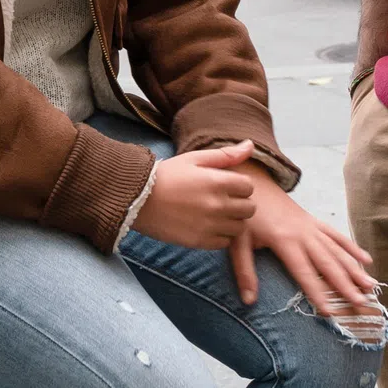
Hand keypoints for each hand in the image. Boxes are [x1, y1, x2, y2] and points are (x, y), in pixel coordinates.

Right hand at [133, 143, 259, 250]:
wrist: (136, 199)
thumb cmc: (166, 175)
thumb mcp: (194, 159)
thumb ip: (225, 155)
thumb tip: (251, 145)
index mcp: (217, 181)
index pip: (249, 187)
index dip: (239, 185)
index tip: (227, 186)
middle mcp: (217, 204)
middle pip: (249, 209)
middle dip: (240, 203)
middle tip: (223, 201)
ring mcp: (209, 225)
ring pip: (240, 228)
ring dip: (232, 221)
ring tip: (216, 214)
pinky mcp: (200, 241)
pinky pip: (224, 243)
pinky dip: (220, 236)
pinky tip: (207, 226)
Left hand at [230, 171, 377, 311]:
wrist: (253, 182)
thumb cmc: (245, 214)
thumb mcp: (238, 242)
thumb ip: (244, 272)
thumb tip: (249, 301)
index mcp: (284, 241)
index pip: (303, 272)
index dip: (317, 292)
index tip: (329, 310)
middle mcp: (303, 235)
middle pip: (328, 263)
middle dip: (346, 284)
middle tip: (362, 303)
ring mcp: (312, 227)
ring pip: (338, 251)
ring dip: (355, 269)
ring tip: (371, 286)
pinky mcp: (314, 222)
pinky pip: (337, 236)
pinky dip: (352, 248)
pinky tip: (367, 260)